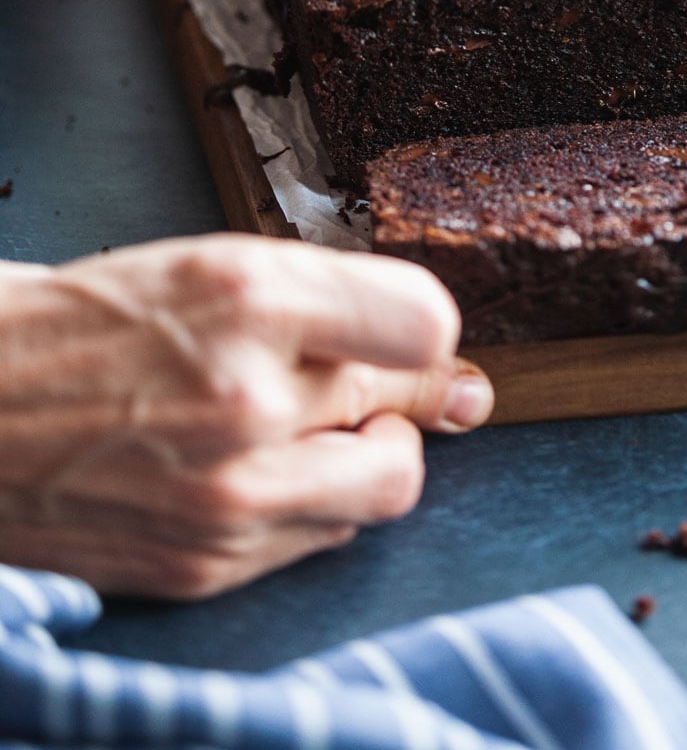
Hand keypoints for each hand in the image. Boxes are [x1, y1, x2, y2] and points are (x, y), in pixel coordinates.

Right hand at [0, 234, 492, 598]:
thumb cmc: (88, 326)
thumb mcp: (210, 268)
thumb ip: (335, 303)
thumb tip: (453, 369)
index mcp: (245, 297)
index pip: (422, 323)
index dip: (420, 331)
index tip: (399, 336)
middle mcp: (243, 399)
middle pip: (404, 409)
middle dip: (392, 394)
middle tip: (339, 383)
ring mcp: (226, 494)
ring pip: (383, 486)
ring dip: (361, 454)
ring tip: (296, 426)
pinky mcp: (206, 562)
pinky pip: (323, 537)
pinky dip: (311, 503)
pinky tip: (257, 469)